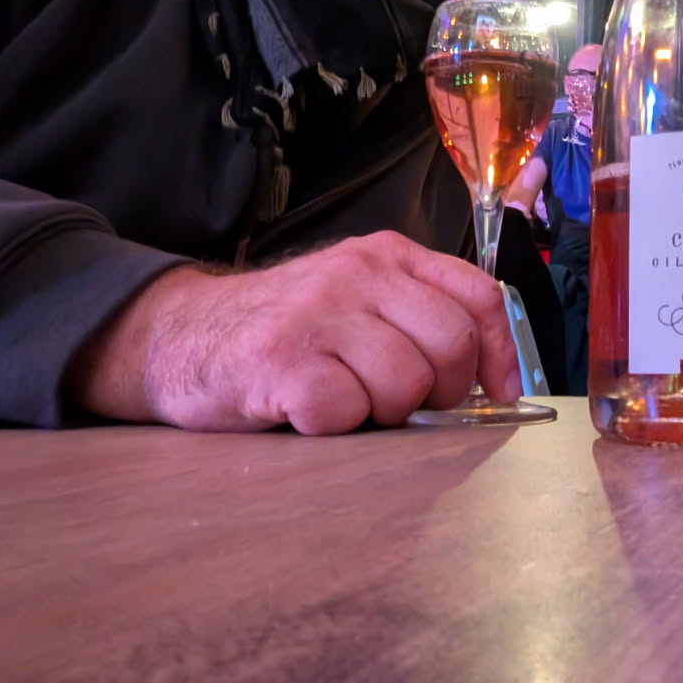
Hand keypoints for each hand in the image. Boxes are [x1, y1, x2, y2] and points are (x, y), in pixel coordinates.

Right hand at [70, 232, 521, 434]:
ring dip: (380, 412)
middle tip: (398, 402)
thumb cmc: (286, 329)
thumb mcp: (357, 298)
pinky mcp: (281, 359)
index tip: (500, 394)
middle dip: (438, 392)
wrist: (181, 335)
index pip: (478, 296)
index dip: (501, 353)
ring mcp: (318, 313)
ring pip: (404, 383)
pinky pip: (345, 411)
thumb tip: (488, 378)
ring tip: (343, 400)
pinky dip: (332, 426)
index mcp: (388, 256)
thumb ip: (416, 317)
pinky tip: (304, 409)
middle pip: (450, 345)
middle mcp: (358, 274)